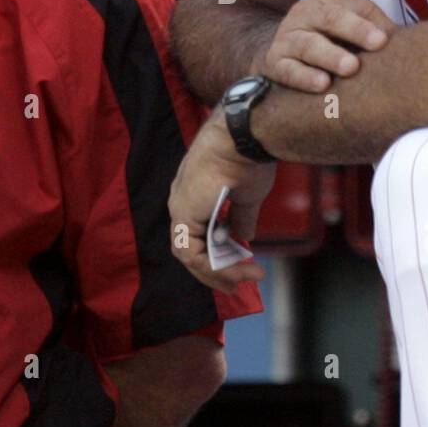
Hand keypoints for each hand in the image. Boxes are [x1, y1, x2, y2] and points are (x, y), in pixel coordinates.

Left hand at [168, 110, 275, 291]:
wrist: (243, 141)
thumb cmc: (247, 160)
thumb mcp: (247, 197)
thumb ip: (241, 219)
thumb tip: (244, 239)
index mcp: (194, 196)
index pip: (199, 234)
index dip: (218, 254)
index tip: (241, 266)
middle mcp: (182, 203)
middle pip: (192, 249)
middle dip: (217, 271)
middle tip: (239, 285)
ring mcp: (180, 210)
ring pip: (191, 257)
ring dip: (220, 272)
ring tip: (246, 277)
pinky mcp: (183, 217)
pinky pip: (192, 255)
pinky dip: (214, 266)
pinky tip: (236, 269)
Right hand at [259, 0, 397, 92]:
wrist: (283, 57)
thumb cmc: (332, 42)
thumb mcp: (353, 30)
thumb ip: (379, 32)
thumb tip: (419, 44)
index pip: (352, 5)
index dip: (369, 22)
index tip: (387, 39)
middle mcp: (304, 12)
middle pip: (329, 17)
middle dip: (354, 30)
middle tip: (377, 44)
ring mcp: (287, 36)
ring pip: (307, 43)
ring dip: (330, 55)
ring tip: (350, 67)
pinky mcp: (273, 62)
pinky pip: (288, 69)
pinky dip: (304, 77)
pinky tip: (322, 85)